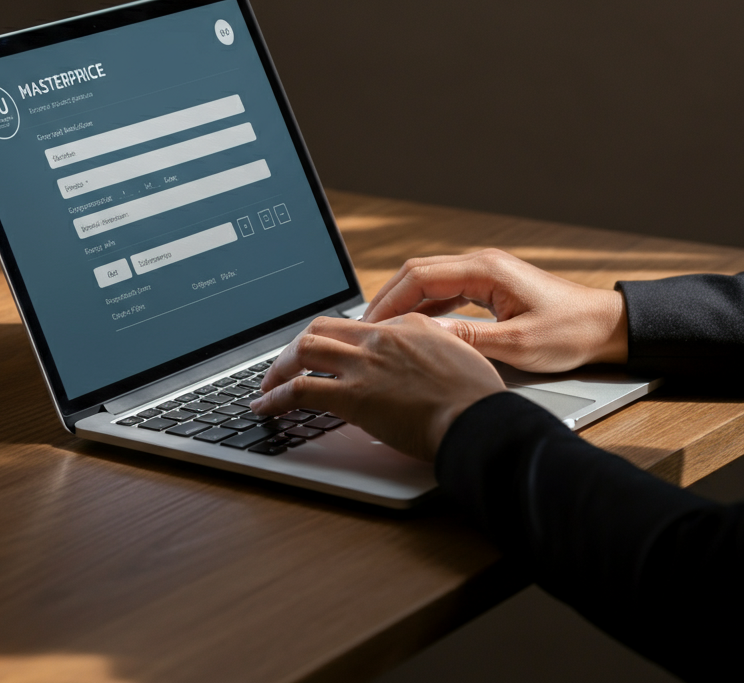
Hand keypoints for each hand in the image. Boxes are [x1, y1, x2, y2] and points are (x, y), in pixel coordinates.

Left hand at [250, 313, 505, 461]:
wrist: (477, 420)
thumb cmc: (478, 399)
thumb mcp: (462, 356)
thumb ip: (436, 349)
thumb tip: (425, 359)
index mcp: (408, 325)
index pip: (361, 324)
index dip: (339, 341)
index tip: (331, 357)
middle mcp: (381, 337)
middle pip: (323, 327)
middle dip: (298, 345)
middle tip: (288, 365)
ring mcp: (364, 364)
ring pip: (304, 349)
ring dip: (280, 367)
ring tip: (268, 385)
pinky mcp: (353, 395)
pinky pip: (300, 390)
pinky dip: (276, 398)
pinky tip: (265, 408)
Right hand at [362, 249, 627, 373]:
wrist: (605, 326)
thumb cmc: (570, 332)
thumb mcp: (518, 344)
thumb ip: (470, 339)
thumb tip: (425, 339)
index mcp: (485, 270)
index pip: (421, 276)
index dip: (389, 299)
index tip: (369, 323)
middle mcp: (481, 264)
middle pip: (419, 273)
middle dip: (388, 298)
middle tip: (365, 328)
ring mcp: (485, 274)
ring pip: (430, 282)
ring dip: (405, 303)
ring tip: (382, 330)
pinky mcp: (490, 288)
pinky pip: (447, 292)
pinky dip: (425, 307)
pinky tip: (414, 328)